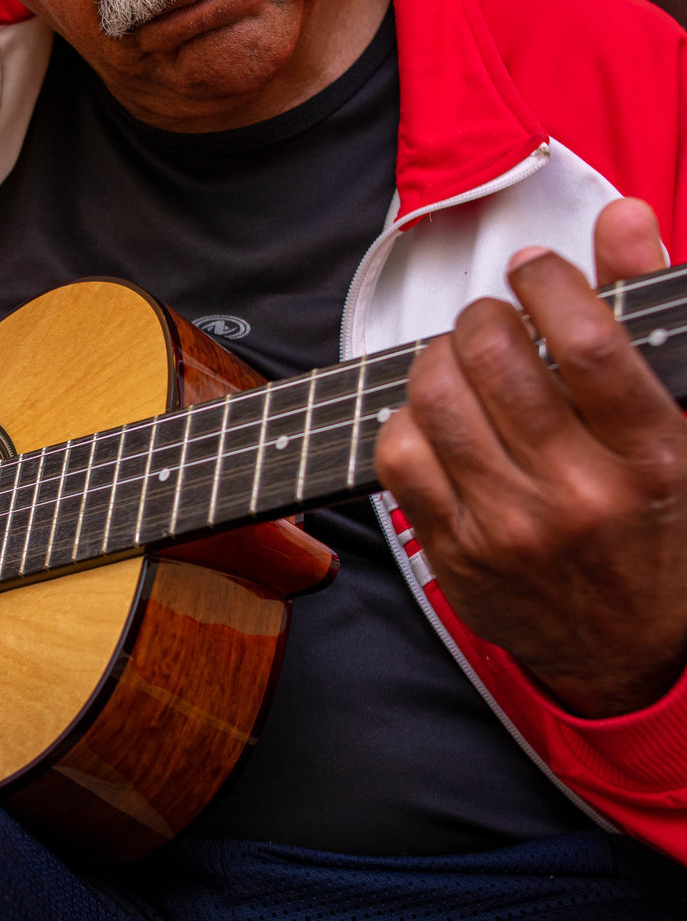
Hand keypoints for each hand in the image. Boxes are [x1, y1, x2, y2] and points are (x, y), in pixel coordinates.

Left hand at [375, 198, 686, 717]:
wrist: (627, 648)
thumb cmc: (657, 525)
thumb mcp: (683, 425)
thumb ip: (649, 315)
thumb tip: (622, 218)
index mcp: (653, 455)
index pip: (588, 341)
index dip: (549, 284)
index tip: (534, 271)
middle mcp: (580, 493)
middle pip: (495, 361)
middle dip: (480, 317)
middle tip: (488, 320)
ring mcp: (510, 527)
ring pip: (436, 402)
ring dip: (435, 360)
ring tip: (456, 361)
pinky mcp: (455, 550)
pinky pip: (399, 457)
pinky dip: (405, 419)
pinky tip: (432, 419)